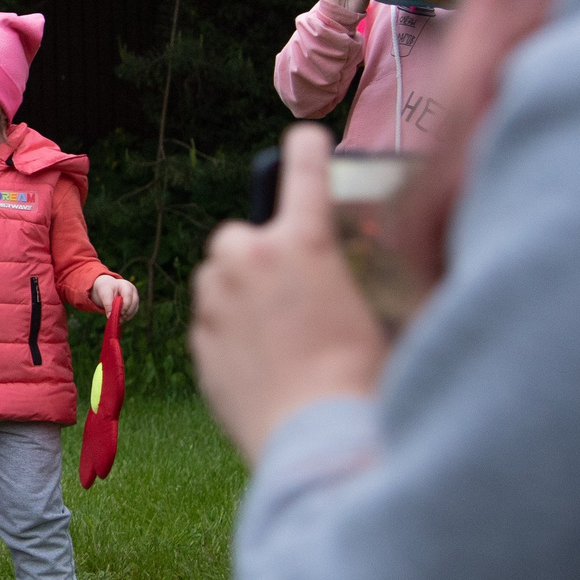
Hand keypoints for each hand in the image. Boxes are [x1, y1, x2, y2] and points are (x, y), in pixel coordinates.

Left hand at [91, 274, 140, 319]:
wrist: (107, 287)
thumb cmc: (106, 288)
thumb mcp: (104, 294)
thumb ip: (107, 304)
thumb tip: (110, 316)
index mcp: (125, 285)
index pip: (128, 295)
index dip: (125, 305)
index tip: (120, 313)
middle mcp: (133, 291)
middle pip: (134, 303)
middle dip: (127, 312)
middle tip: (118, 319)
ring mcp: (134, 297)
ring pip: (134, 309)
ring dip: (127, 316)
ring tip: (118, 321)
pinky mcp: (133, 304)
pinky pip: (133, 312)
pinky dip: (127, 317)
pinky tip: (120, 321)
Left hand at [188, 124, 387, 464]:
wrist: (319, 437)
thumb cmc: (363, 377)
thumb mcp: (381, 312)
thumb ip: (362, 275)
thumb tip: (371, 267)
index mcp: (305, 241)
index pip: (303, 166)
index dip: (306, 149)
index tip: (306, 141)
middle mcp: (251, 259)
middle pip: (241, 231)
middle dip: (259, 250)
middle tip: (290, 285)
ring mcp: (216, 299)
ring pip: (217, 274)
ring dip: (237, 288)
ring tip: (277, 330)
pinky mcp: (198, 339)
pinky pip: (209, 320)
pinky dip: (226, 330)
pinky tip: (261, 361)